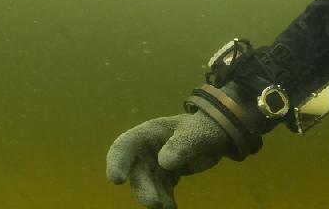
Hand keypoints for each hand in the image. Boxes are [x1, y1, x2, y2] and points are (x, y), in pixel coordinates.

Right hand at [106, 112, 230, 208]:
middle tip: (155, 204)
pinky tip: (173, 207)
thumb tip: (164, 162)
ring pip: (148, 187)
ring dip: (156, 199)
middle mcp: (145, 153)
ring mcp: (153, 168)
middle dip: (143, 190)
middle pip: (137, 173)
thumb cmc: (201, 128)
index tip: (118, 180)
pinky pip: (162, 193)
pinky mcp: (164, 180)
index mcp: (147, 134)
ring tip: (169, 208)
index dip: (117, 162)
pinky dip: (166, 202)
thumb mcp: (197, 131)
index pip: (124, 146)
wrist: (212, 137)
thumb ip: (184, 143)